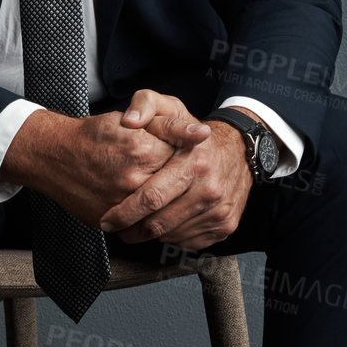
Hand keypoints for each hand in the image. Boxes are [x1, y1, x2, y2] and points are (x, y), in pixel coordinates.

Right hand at [0, 107, 196, 227]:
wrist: (54, 156)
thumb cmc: (93, 135)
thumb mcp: (134, 120)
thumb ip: (170, 125)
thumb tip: (202, 134)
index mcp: (143, 151)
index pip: (184, 161)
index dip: (181, 158)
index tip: (173, 156)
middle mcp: (134, 180)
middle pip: (174, 188)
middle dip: (175, 183)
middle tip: (163, 174)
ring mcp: (122, 204)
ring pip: (161, 210)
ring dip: (167, 204)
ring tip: (157, 189)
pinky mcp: (111, 221)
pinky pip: (142, 226)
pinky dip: (148, 218)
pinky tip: (144, 206)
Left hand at [101, 91, 253, 249]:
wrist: (239, 151)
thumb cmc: (195, 133)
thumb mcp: (170, 107)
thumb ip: (144, 104)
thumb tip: (130, 120)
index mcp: (194, 163)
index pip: (151, 197)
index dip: (125, 213)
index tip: (107, 220)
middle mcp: (209, 190)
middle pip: (159, 224)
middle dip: (131, 230)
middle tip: (116, 227)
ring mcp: (219, 212)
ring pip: (171, 236)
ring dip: (148, 235)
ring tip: (136, 224)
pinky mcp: (224, 227)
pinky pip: (187, 241)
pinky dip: (170, 237)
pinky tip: (163, 222)